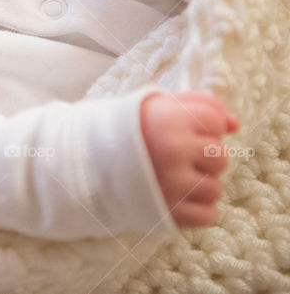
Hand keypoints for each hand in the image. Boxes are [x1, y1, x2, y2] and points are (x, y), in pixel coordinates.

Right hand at [139, 91, 239, 227]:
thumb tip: (235, 126)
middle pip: (220, 157)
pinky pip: (207, 215)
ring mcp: (172, 183)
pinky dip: (195, 210)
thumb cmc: (128, 129)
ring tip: (172, 177)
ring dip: (198, 185)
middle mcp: (173, 150)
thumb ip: (200, 105)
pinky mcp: (169, 211)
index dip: (202, 125)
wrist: (84, 160)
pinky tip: (176, 197)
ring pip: (215, 188)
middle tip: (172, 155)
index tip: (178, 130)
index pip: (215, 122)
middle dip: (201, 157)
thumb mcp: (158, 104)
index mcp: (170, 119)